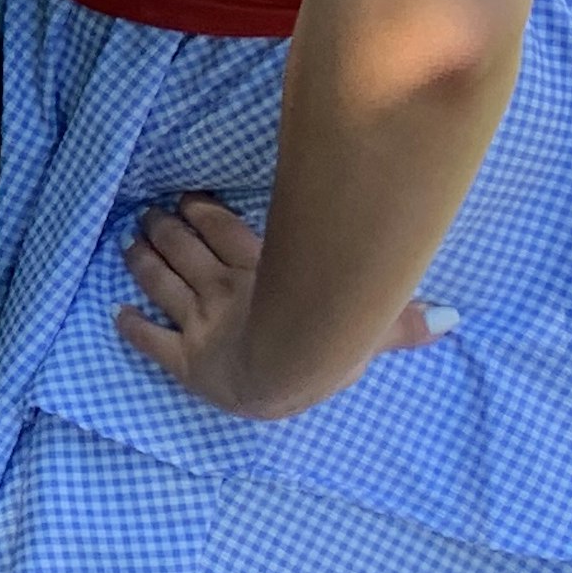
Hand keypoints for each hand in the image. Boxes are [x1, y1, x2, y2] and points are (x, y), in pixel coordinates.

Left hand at [116, 191, 441, 418]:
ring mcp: (200, 324)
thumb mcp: (371, 326)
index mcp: (261, 273)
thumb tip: (455, 318)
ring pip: (162, 281)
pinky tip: (116, 316)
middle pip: (186, 250)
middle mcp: (224, 291)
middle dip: (164, 229)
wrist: (284, 373)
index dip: (203, 213)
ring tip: (129, 241)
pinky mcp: (184, 362)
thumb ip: (406, 321)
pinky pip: (151, 341)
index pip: (224, 232)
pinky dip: (131, 328)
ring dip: (143, 260)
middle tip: (149, 214)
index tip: (187, 198)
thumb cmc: (328, 345)